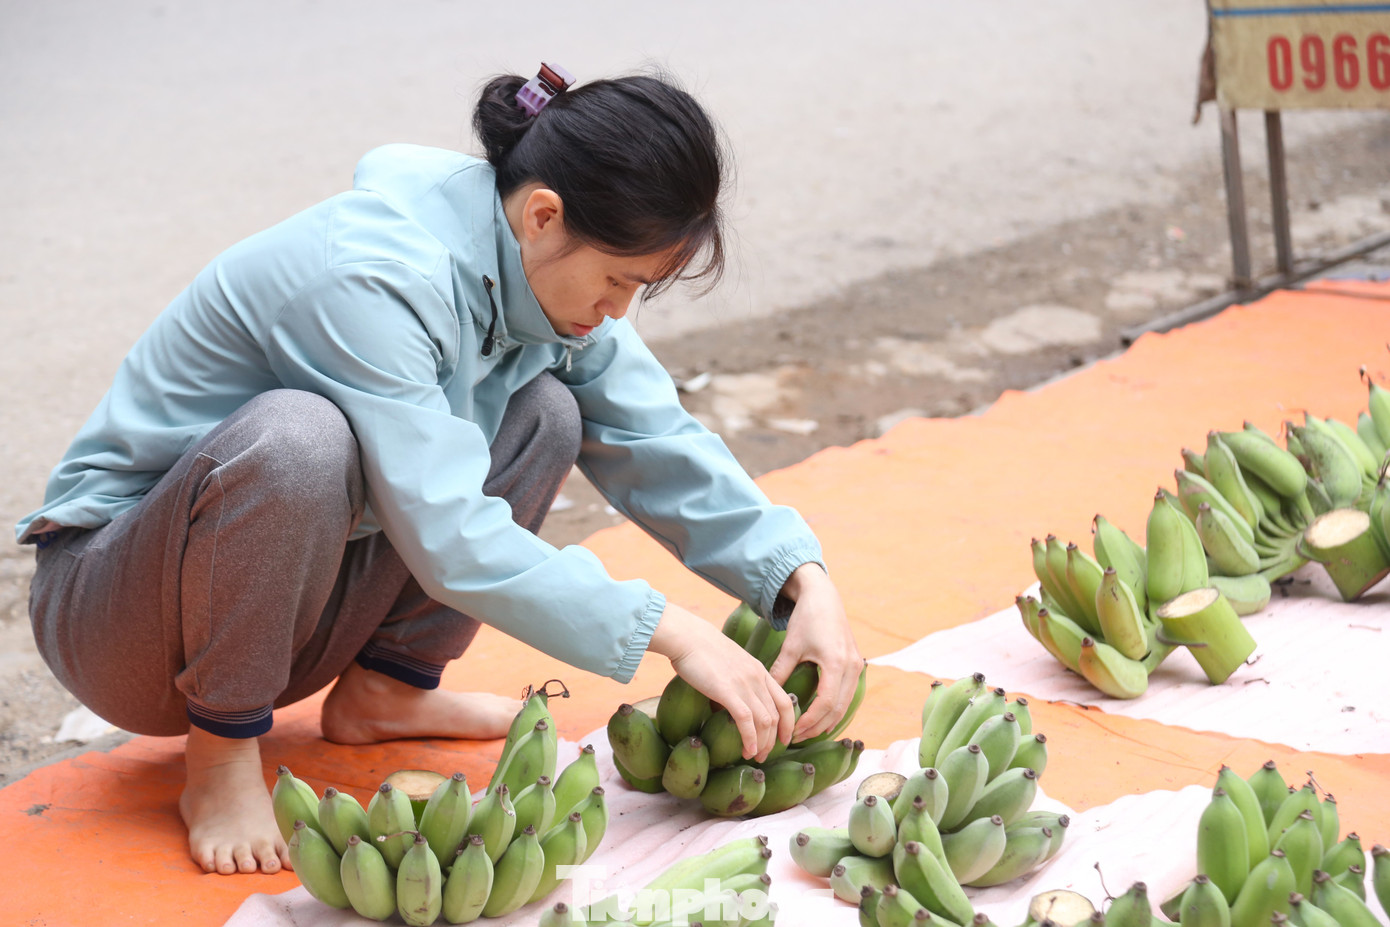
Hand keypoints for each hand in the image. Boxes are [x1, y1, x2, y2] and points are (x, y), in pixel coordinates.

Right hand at [647, 603, 793, 761]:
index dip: (788, 724)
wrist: (687, 636)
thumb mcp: (729, 664)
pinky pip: (746, 720)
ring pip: (765, 721)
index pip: (786, 701)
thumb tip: (727, 708)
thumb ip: (735, 683)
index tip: (783, 739)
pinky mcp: (727, 690)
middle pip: (777, 716)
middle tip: (764, 755)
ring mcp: (744, 684)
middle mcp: (757, 678)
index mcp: (759, 671)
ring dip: (762, 744)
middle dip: (774, 740)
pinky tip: (747, 750)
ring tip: (754, 756)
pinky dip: (750, 739)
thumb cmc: (701, 650)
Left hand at [766, 563, 862, 741]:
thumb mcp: (791, 646)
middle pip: (838, 708)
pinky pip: (849, 693)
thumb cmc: (806, 619)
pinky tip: (822, 717)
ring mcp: (857, 665)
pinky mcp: (857, 663)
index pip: (826, 703)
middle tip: (797, 737)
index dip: (810, 721)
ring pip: (846, 703)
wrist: (824, 597)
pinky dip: (836, 708)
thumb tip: (766, 697)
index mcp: (835, 662)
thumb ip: (780, 671)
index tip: (793, 731)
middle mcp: (851, 666)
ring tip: (808, 732)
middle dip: (818, 726)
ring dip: (828, 720)